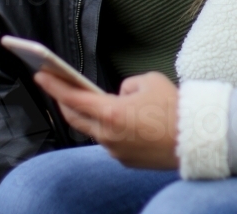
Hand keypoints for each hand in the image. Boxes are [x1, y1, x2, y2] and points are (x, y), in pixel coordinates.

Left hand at [34, 69, 178, 168]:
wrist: (195, 139)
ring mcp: (116, 151)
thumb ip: (126, 85)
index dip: (53, 85)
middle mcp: (108, 136)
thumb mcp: (147, 81)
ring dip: (88, 115)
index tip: (40, 74)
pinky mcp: (126, 161)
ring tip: (84, 99)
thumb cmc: (174, 107)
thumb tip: (119, 95)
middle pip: (75, 118)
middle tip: (56, 84)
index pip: (72, 98)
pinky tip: (114, 117)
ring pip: (93, 130)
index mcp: (111, 113)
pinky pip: (109, 141)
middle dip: (63, 100)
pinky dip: (107, 128)